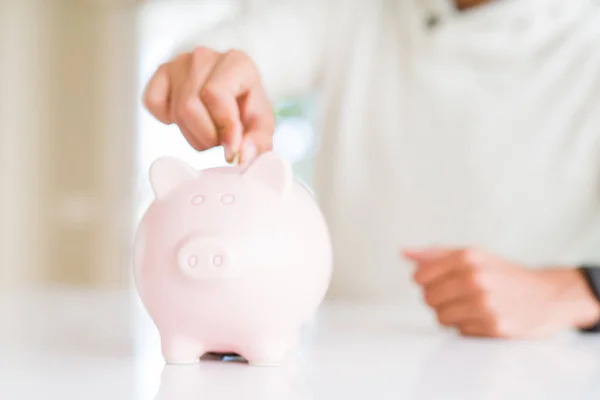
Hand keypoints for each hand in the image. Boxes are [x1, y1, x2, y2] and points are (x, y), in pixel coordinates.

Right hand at [143, 47, 274, 163]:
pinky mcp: (161, 72)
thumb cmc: (247, 108)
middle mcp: (205, 56)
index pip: (215, 94)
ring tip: (208, 131)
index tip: (231, 147)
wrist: (234, 94)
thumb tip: (242, 155)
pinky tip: (185, 119)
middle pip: (190, 107)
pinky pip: (152, 103)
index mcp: (237, 62)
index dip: (222, 127)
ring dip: (192, 134)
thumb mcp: (261, 126)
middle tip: (220, 139)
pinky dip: (166, 120)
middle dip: (207, 136)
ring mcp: (180, 62)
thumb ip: (258, 143)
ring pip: (175, 111)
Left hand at [403, 247, 599, 338]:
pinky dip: (468, 327)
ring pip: (441, 317)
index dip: (427, 282)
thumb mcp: (473, 255)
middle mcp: (475, 278)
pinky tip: (485, 318)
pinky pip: (460, 332)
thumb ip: (436, 254)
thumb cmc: (504, 274)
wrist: (548, 296)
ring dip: (452, 315)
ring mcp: (485, 304)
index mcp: (467, 257)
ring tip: (472, 307)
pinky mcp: (494, 327)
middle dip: (440, 299)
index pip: (420, 276)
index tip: (441, 282)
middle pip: (428, 298)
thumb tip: (404, 253)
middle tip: (459, 296)